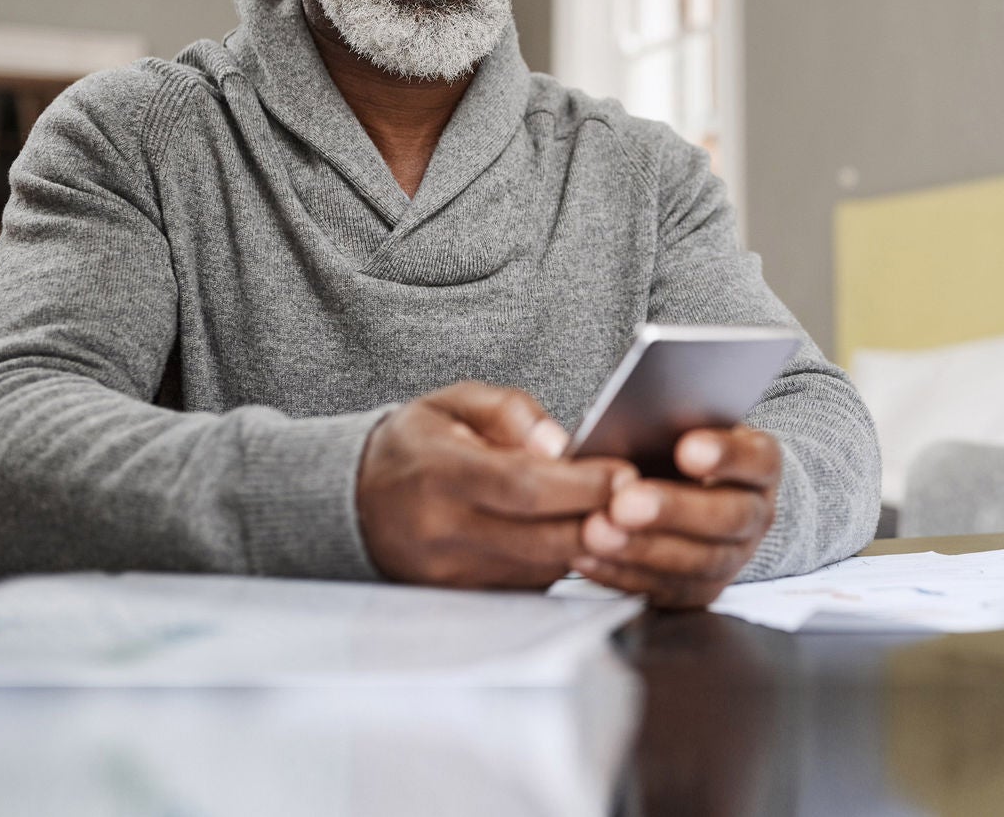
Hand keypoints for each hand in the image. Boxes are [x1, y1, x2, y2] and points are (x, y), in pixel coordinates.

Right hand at [356, 381, 634, 588]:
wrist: (358, 501)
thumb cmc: (418, 444)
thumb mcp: (453, 403)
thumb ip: (509, 412)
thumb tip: (561, 445)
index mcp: (438, 474)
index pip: (521, 486)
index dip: (580, 485)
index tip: (627, 474)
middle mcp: (441, 532)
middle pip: (540, 539)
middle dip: (601, 522)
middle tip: (646, 503)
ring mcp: (450, 575)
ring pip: (541, 568)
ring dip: (587, 545)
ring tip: (622, 516)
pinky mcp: (463, 600)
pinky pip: (528, 586)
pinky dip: (560, 562)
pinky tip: (582, 537)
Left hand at [572, 426, 779, 608]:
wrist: (696, 492)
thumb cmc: (682, 449)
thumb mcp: (686, 426)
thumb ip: (669, 423)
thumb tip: (633, 419)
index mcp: (761, 465)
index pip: (757, 460)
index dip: (726, 456)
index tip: (688, 449)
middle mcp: (755, 514)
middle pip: (728, 517)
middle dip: (673, 510)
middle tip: (625, 502)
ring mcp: (734, 557)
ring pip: (699, 562)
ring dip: (644, 549)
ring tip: (597, 531)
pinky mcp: (701, 590)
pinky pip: (666, 590)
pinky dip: (623, 574)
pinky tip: (588, 556)